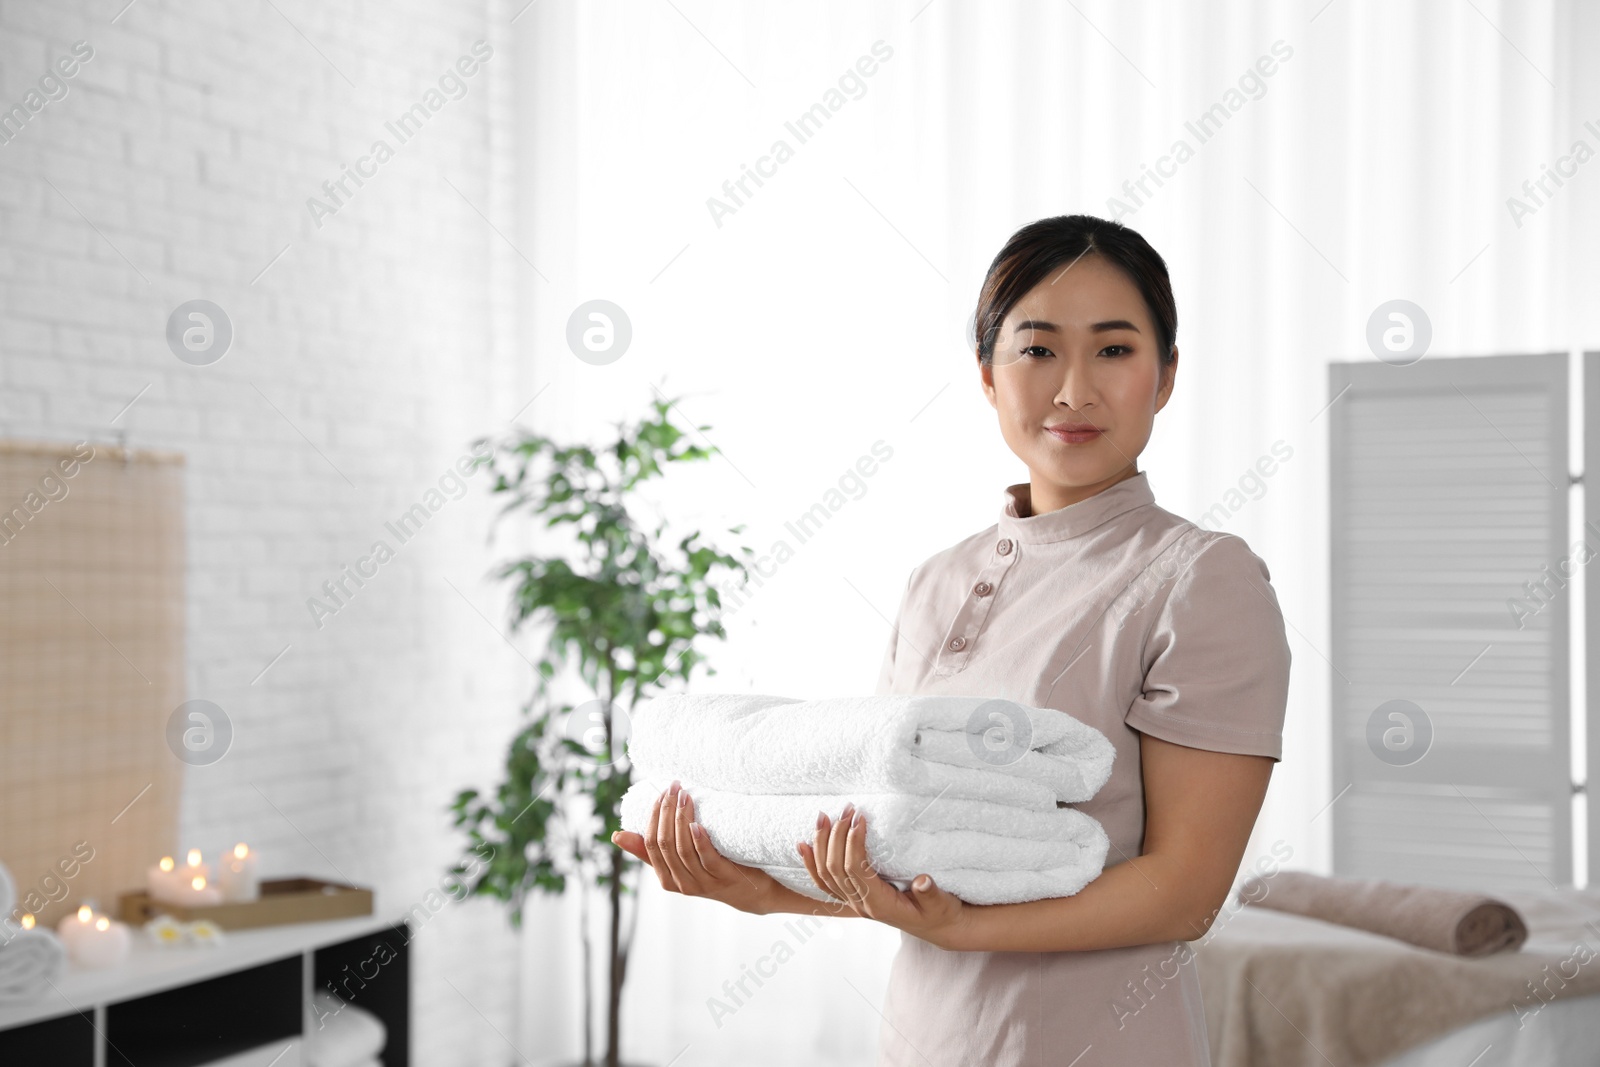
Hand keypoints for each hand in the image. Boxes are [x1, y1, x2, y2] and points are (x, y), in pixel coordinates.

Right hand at [610, 780, 777, 915]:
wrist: (752, 893)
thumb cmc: (713, 871)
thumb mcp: (681, 862)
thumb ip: (654, 851)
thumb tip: (618, 835)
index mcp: (667, 879)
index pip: (650, 845)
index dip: (652, 818)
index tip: (660, 793)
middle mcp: (682, 884)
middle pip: (665, 845)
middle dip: (665, 812)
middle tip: (673, 787)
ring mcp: (703, 883)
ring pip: (683, 849)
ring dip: (681, 819)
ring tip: (685, 796)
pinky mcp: (724, 878)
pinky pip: (707, 858)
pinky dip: (699, 840)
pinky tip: (697, 823)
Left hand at [797, 801, 968, 948]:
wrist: (938, 928)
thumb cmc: (941, 913)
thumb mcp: (943, 905)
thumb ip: (932, 894)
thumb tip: (923, 881)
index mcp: (881, 905)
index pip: (856, 870)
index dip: (854, 843)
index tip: (860, 818)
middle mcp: (862, 905)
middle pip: (836, 869)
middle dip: (836, 836)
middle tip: (845, 809)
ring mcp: (855, 903)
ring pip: (825, 875)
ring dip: (821, 844)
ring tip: (823, 816)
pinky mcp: (853, 898)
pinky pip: (824, 883)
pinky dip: (811, 863)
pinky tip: (804, 845)